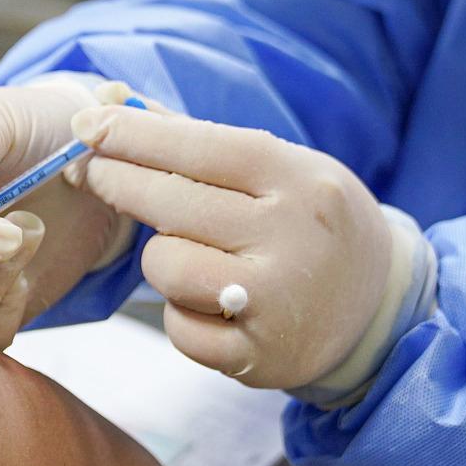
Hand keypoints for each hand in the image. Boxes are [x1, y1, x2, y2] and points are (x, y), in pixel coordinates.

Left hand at [68, 103, 404, 390]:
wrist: (380, 305)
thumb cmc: (311, 220)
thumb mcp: (282, 168)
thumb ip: (203, 145)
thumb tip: (113, 109)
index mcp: (297, 180)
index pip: (199, 147)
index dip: (134, 134)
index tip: (86, 123)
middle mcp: (290, 237)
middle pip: (171, 204)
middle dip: (117, 183)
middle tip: (91, 173)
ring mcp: (277, 301)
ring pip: (166, 267)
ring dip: (158, 259)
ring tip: (184, 254)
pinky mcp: (261, 357)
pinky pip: (180, 330)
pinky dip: (180, 315)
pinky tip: (205, 303)